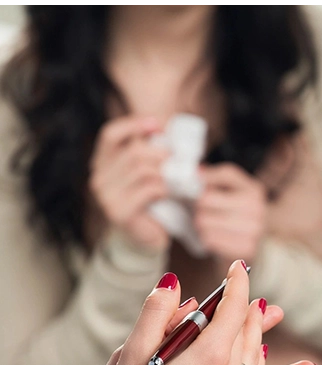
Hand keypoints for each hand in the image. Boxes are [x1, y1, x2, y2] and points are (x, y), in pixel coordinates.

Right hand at [89, 115, 170, 250]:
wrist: (146, 239)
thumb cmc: (151, 202)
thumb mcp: (148, 173)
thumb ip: (151, 154)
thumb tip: (171, 132)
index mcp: (102, 163)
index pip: (110, 134)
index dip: (133, 124)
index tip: (158, 124)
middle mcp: (98, 177)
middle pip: (133, 152)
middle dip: (161, 153)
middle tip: (180, 160)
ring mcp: (106, 196)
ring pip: (142, 170)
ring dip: (167, 173)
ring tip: (181, 179)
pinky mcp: (119, 212)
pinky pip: (148, 190)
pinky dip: (166, 189)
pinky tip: (173, 194)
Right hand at [95, 262, 317, 364]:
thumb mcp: (131, 354)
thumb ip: (155, 313)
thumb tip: (171, 281)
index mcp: (210, 356)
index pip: (233, 308)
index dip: (237, 283)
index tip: (238, 267)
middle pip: (249, 333)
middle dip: (248, 308)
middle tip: (247, 292)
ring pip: (255, 360)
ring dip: (256, 337)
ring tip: (253, 324)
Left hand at [193, 163, 266, 264]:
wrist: (260, 246)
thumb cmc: (241, 216)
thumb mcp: (237, 192)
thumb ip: (219, 179)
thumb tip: (198, 172)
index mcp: (254, 190)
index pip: (226, 174)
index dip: (207, 176)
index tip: (196, 179)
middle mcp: (256, 208)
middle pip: (207, 199)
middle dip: (199, 205)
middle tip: (202, 209)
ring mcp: (253, 229)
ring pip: (204, 221)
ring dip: (201, 224)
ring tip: (209, 224)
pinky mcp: (245, 248)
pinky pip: (209, 239)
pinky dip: (207, 238)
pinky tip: (214, 236)